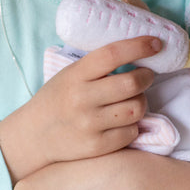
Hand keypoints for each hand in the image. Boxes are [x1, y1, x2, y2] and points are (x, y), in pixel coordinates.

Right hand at [0, 36, 160, 181]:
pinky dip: (133, 125)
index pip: (112, 54)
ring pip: (136, 109)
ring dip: (142, 102)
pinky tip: (123, 121)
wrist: (34, 135)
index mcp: (76, 74)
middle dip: (146, 77)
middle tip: (146, 75)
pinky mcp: (97, 146)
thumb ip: (97, 66)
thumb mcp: (70, 74)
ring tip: (134, 99)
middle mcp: (82, 98)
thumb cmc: (58, 99)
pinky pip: (131, 132)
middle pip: (131, 83)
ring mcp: (89, 124)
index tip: (156, 43)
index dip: (138, 46)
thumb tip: (136, 50)